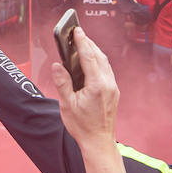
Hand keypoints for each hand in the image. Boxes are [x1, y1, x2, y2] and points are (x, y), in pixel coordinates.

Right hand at [50, 27, 118, 146]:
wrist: (99, 142)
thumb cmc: (82, 126)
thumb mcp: (67, 105)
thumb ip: (62, 82)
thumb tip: (57, 65)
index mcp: (97, 85)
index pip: (89, 57)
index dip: (82, 42)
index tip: (76, 30)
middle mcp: (108, 84)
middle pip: (99, 56)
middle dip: (89, 43)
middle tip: (78, 33)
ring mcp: (113, 88)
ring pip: (105, 63)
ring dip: (94, 51)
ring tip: (83, 44)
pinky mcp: (114, 92)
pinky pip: (107, 71)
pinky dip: (98, 62)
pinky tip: (91, 62)